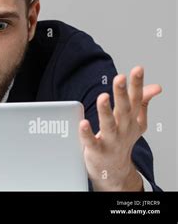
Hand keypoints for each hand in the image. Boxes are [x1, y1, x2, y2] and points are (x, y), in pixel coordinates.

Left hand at [78, 66, 161, 190]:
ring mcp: (111, 140)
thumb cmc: (123, 140)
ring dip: (105, 111)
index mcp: (132, 119)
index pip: (136, 99)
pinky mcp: (97, 150)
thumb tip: (156, 86)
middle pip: (124, 109)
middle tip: (120, 77)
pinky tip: (83, 123)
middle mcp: (123, 129)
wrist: (115, 170)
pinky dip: (87, 133)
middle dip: (122, 93)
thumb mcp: (136, 121)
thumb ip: (142, 102)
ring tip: (102, 97)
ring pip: (109, 124)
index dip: (137, 84)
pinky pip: (91, 142)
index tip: (137, 69)